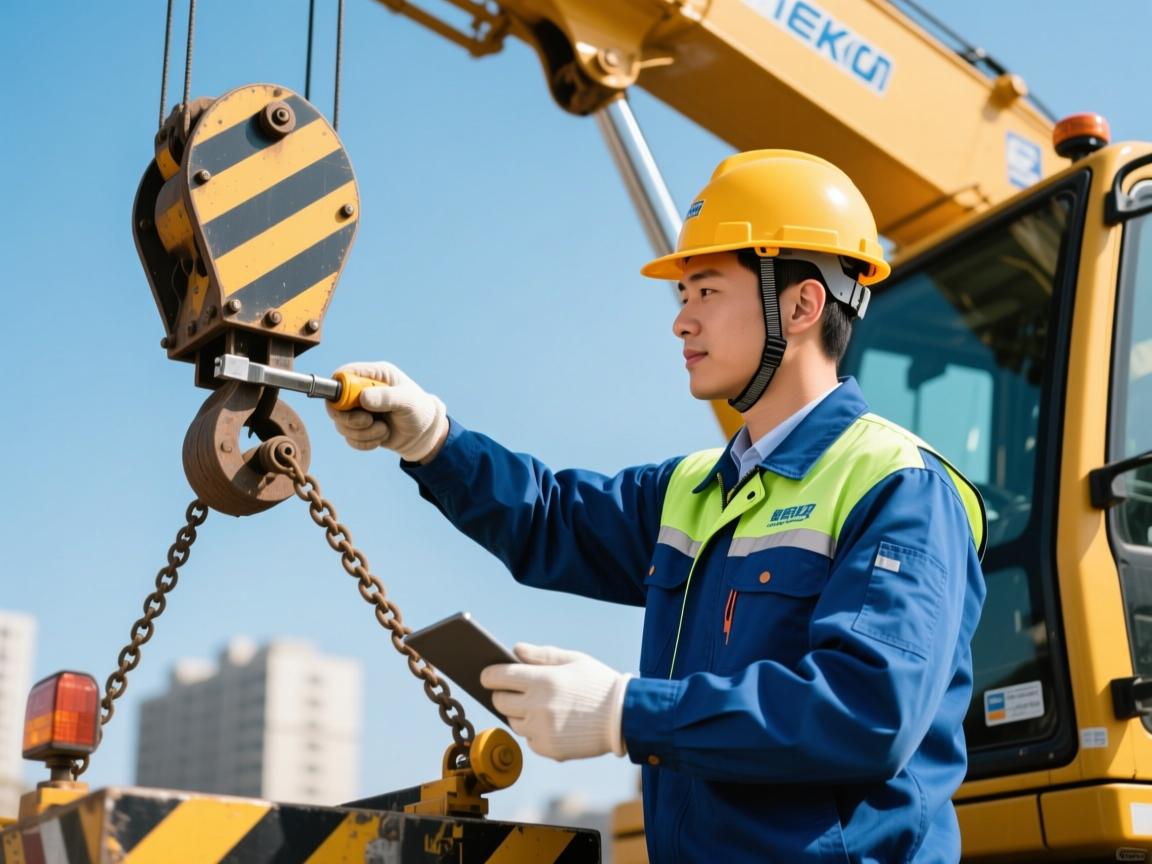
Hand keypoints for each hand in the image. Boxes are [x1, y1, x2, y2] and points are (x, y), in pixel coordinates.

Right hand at [325, 361, 447, 461]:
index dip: (340, 390)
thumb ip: (387, 397)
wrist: (423, 434)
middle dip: (349, 418)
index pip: (344, 375)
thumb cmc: (419, 410)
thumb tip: (363, 398)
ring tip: (383, 431)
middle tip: (368, 421)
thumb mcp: (407, 401)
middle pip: (334, 403)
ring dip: (361, 433)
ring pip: (341, 424)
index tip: (354, 404)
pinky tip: (381, 438)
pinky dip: (364, 442)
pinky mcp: (359, 428)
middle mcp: (362, 391)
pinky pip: (349, 438)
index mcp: (374, 375)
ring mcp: (358, 410)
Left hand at [481, 643, 631, 761]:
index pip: (498, 677)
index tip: (486, 674)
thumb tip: (514, 650)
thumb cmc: (598, 683)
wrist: (624, 717)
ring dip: (517, 713)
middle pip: (499, 702)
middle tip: (510, 690)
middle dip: (501, 694)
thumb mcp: (573, 660)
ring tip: (535, 705)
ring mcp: (541, 730)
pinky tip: (550, 722)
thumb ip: (541, 655)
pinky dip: (533, 731)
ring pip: (512, 722)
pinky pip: (529, 739)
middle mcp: (537, 707)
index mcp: (542, 680)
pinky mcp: (548, 749)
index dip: (488, 674)